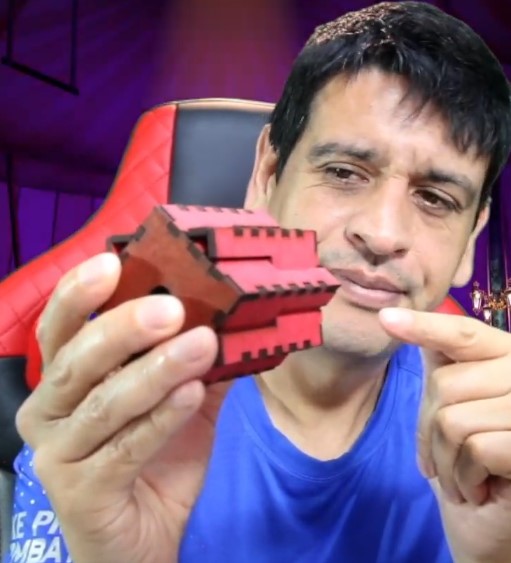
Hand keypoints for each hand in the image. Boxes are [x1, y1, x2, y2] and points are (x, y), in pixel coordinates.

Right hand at [16, 252, 229, 562]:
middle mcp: (47, 411)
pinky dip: (161, 418)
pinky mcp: (79, 492)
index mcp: (64, 379)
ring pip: (105, 402)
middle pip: (76, 359)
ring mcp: (57, 454)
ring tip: (200, 344)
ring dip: (156, 370)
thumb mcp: (179, 400)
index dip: (79, 293)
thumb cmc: (153, 458)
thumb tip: (234, 318)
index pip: (59, 327)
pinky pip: (124, 448)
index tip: (113, 262)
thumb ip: (197, 361)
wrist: (142, 536)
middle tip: (172, 308)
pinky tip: (192, 394)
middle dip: (124, 328)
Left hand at [380, 308, 510, 562]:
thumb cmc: (472, 464)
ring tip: (461, 477)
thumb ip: (441, 365)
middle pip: (446, 384)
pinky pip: (475, 449)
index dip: (426, 326)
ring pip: (454, 419)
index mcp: (507, 358)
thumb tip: (404, 320)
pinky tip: (479, 490)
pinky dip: (464, 477)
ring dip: (445, 460)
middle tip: (439, 460)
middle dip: (429, 429)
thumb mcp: (452, 407)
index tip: (386, 318)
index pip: (464, 334)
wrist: (496, 528)